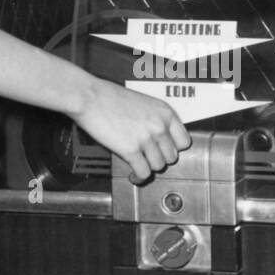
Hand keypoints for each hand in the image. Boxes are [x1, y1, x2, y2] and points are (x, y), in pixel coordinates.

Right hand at [73, 78, 190, 182]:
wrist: (90, 97)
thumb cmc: (110, 96)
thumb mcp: (143, 102)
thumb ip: (155, 119)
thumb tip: (159, 137)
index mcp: (165, 112)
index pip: (184, 141)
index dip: (174, 149)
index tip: (166, 151)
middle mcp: (159, 126)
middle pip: (172, 157)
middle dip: (160, 159)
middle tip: (149, 158)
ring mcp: (146, 139)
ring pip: (159, 166)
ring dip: (149, 168)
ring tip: (140, 166)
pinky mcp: (131, 150)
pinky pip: (143, 172)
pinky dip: (138, 177)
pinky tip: (133, 174)